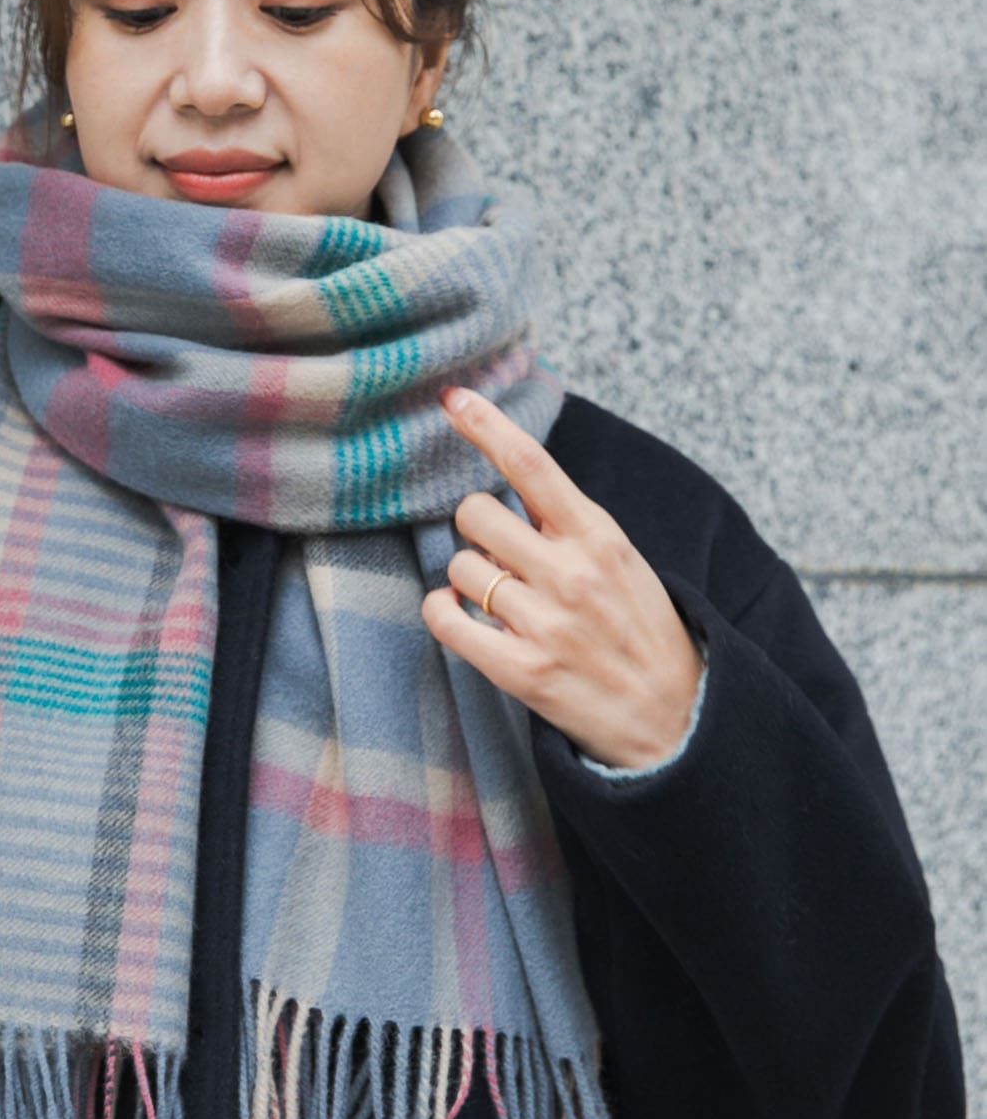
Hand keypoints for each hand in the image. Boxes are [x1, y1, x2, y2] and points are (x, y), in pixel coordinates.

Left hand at [420, 385, 704, 769]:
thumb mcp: (623, 563)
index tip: (452, 397)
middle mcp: (571, 573)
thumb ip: (569, 526)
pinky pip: (445, 620)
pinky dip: (441, 614)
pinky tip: (460, 619)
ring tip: (500, 603)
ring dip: (466, 581)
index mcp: (599, 536)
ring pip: (458, 567)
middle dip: (476, 532)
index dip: (486, 423)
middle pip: (474, 514)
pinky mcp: (521, 671)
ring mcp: (545, 623)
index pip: (531, 463)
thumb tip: (511, 485)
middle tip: (501, 559)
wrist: (678, 721)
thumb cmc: (642, 634)